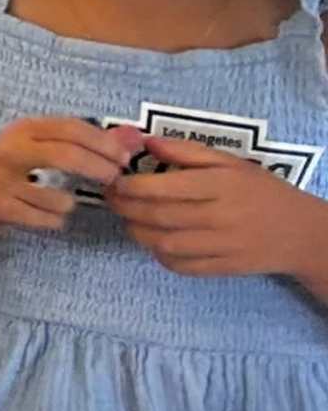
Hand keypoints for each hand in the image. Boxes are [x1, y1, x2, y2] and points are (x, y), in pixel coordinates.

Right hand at [0, 117, 115, 234]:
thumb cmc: (8, 173)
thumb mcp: (42, 150)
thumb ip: (90, 144)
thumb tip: (135, 138)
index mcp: (24, 130)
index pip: (71, 127)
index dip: (103, 143)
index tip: (124, 158)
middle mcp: (10, 150)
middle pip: (65, 155)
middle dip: (97, 170)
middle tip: (113, 180)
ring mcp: (1, 180)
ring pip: (57, 196)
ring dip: (69, 204)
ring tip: (64, 204)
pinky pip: (43, 219)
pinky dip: (53, 221)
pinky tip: (47, 217)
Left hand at [111, 136, 327, 279]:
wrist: (299, 232)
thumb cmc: (260, 191)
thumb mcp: (230, 162)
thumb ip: (186, 151)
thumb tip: (146, 141)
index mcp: (221, 186)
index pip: (163, 188)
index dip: (129, 187)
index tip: (113, 181)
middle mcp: (220, 217)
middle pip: (158, 216)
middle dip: (125, 208)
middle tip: (111, 199)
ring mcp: (223, 246)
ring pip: (164, 243)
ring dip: (137, 232)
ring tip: (129, 218)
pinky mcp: (224, 269)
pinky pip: (180, 265)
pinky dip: (159, 255)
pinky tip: (155, 240)